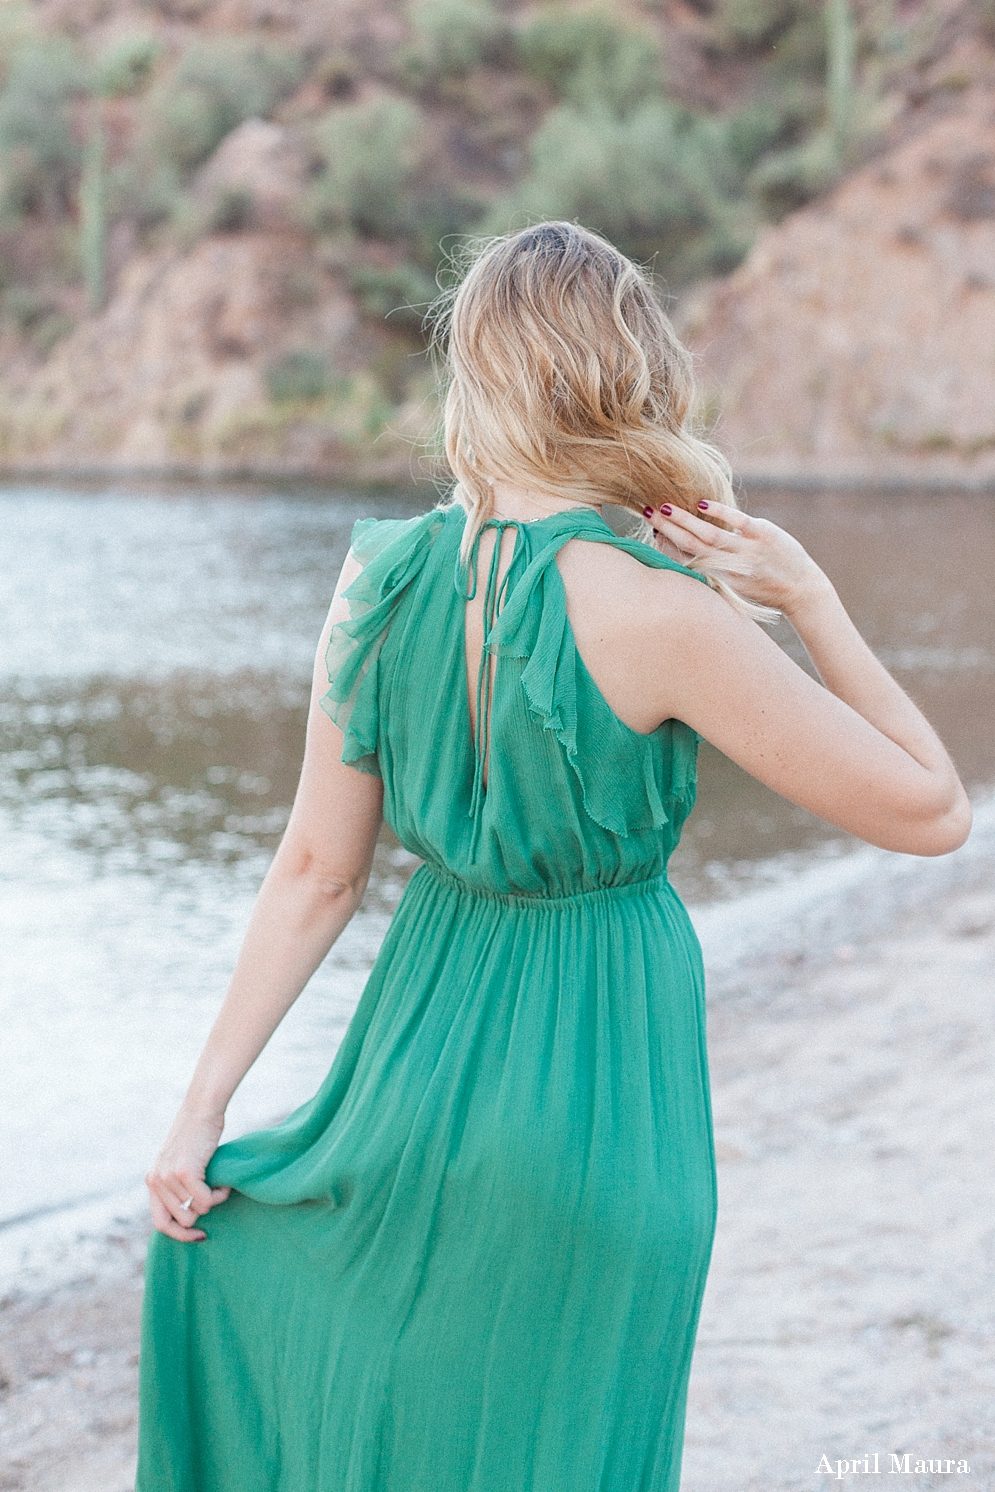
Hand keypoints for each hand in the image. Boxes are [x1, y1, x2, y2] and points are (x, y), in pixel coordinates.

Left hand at [145, 1107, 230, 1242]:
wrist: (201, 1109)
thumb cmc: (197, 1136)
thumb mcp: (177, 1163)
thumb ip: (175, 1187)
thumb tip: (189, 1218)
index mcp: (152, 1181)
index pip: (160, 1223)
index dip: (180, 1235)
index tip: (200, 1235)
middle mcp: (156, 1181)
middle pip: (183, 1219)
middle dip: (202, 1210)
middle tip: (213, 1192)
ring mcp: (169, 1177)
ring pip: (197, 1210)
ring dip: (213, 1199)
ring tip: (218, 1182)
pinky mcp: (185, 1172)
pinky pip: (207, 1200)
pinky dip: (220, 1193)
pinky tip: (223, 1180)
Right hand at [642, 500, 827, 616]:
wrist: (802, 590)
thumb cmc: (764, 587)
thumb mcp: (734, 585)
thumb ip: (711, 569)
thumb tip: (687, 548)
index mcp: (720, 580)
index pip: (687, 561)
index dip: (666, 546)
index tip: (651, 530)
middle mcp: (730, 567)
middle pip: (692, 546)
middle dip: (668, 530)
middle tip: (648, 513)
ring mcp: (748, 551)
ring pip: (710, 535)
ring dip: (684, 521)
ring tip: (664, 507)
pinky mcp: (765, 535)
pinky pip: (738, 522)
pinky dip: (719, 513)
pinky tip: (701, 503)